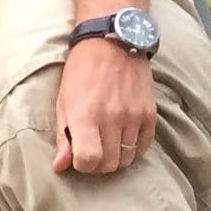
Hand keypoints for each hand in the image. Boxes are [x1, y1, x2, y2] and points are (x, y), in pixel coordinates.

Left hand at [55, 35, 156, 172]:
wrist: (112, 43)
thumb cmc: (81, 73)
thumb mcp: (63, 102)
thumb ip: (63, 137)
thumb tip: (61, 167)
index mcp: (86, 116)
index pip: (89, 161)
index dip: (82, 164)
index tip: (79, 156)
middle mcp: (112, 118)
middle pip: (109, 164)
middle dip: (98, 164)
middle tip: (93, 150)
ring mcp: (134, 115)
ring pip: (127, 158)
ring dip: (116, 156)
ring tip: (107, 142)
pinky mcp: (150, 113)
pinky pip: (144, 146)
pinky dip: (133, 148)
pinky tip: (123, 136)